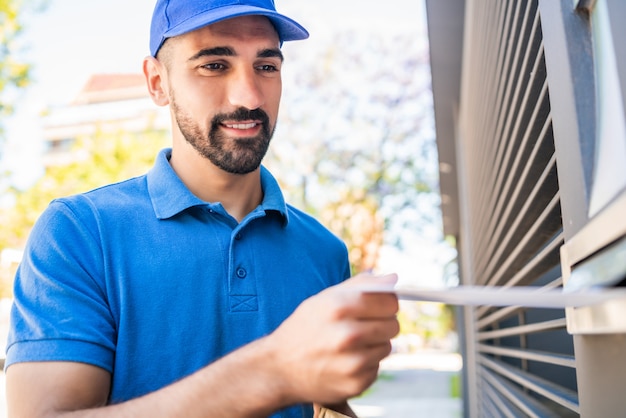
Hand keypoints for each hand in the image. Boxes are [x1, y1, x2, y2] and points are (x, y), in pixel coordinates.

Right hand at [266, 273, 399, 405]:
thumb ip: (360, 285)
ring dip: (374, 344)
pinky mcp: (356, 384)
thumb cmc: (304, 328)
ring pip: (387, 346)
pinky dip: (366, 364)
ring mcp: (352, 363)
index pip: (389, 301)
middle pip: (393, 324)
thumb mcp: (324, 299)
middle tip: (362, 326)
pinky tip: (345, 361)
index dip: (387, 302)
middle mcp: (348, 335)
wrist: (278, 368)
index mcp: (339, 307)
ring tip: (350, 345)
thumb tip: (393, 279)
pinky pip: (376, 367)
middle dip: (382, 323)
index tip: (379, 306)